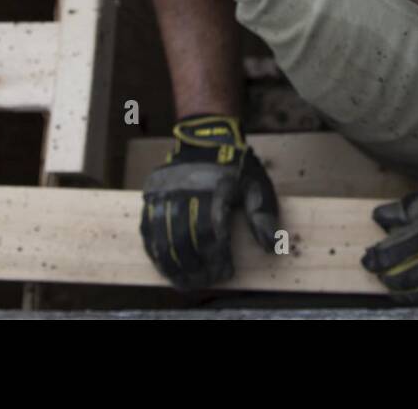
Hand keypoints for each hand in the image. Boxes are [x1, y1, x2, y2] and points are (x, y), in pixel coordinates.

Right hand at [139, 114, 279, 289]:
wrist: (206, 137)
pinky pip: (147, 228)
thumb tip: (269, 247)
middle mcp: (186, 189)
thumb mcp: (257, 184)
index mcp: (214, 188)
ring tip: (185, 281)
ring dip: (173, 264)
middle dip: (195, 266)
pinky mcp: (152, 194)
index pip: (211, 232)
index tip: (226, 273)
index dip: (217, 257)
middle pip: (184, 238)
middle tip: (206, 282)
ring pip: (162, 236)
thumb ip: (263, 215)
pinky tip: (165, 265)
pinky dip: (155, 250)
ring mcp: (165, 191)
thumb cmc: (235, 165)